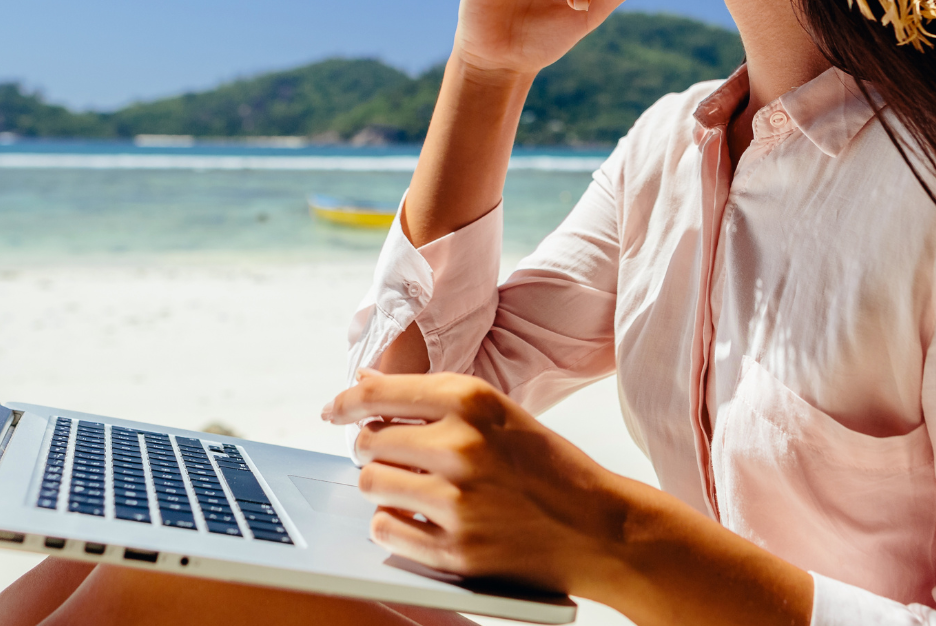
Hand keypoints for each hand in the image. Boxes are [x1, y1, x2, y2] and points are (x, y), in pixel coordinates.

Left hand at [323, 370, 814, 625]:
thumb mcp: (502, 415)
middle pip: (369, 441)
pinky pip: (386, 530)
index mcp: (474, 402)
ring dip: (380, 484)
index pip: (379, 393)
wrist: (601, 529)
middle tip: (387, 451)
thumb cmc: (550, 468)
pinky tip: (413, 515)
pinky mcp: (456, 551)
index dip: (346, 401)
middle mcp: (461, 448)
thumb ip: (436, 400)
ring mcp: (457, 504)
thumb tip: (366, 385)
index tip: (333, 409)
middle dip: (370, 446)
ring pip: (372, 485)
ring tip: (407, 484)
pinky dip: (391, 522)